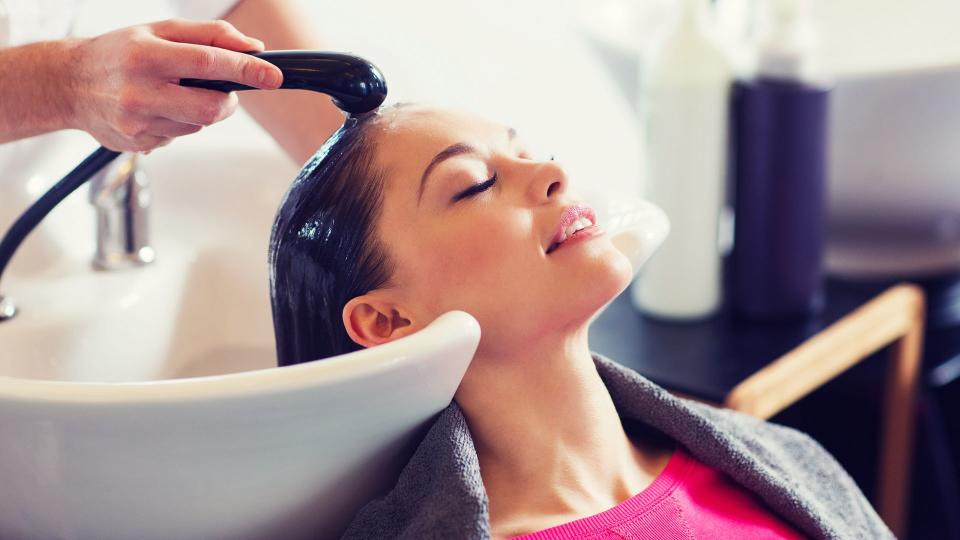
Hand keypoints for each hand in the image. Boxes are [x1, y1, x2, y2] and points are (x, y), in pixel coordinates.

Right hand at [67, 19, 282, 151]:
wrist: (68, 83)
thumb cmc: (120, 52)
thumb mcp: (159, 31)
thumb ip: (209, 35)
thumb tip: (254, 48)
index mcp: (146, 56)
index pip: (208, 63)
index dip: (246, 70)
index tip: (272, 75)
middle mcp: (139, 92)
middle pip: (209, 108)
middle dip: (227, 101)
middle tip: (221, 89)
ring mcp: (137, 123)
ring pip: (197, 126)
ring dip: (199, 111)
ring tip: (173, 93)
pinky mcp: (138, 144)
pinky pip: (178, 137)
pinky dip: (180, 124)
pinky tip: (157, 109)